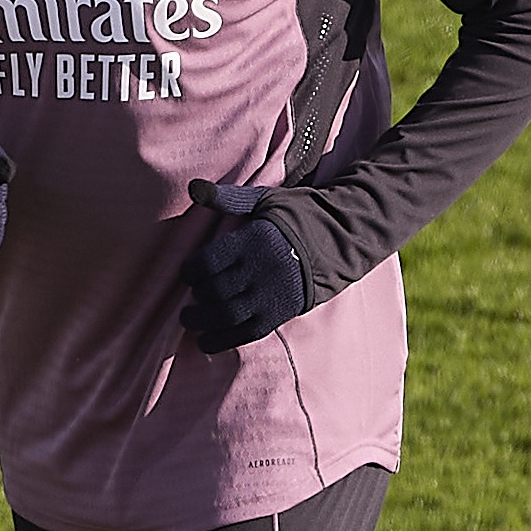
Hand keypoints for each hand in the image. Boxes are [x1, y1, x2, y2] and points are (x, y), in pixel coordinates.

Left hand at [178, 181, 310, 351]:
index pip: (209, 262)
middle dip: (197, 296)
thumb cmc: (297, 217)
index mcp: (254, 240)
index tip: (189, 272)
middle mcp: (260, 270)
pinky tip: (206, 341)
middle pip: (215, 290)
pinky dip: (222, 340)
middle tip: (191, 296)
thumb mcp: (265, 200)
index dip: (191, 270)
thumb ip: (228, 198)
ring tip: (189, 320)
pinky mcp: (280, 314)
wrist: (341, 240)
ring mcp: (271, 295)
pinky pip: (246, 333)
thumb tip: (195, 188)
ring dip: (202, 321)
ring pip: (227, 315)